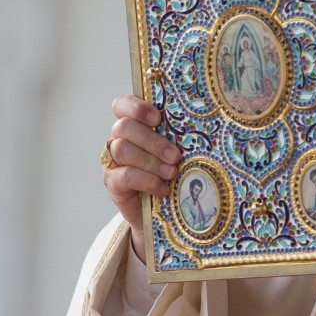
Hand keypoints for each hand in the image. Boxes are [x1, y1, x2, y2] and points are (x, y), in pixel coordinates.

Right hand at [104, 95, 181, 262]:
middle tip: (175, 156)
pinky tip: (162, 188)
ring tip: (171, 173)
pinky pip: (124, 175)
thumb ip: (177, 136)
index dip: (136, 107)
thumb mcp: (174, 150)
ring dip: (151, 161)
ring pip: (122, 149)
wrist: (157, 211)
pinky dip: (146, 181)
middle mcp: (118, 139)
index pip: (122, 104)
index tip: (158, 118)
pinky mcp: (112, 182)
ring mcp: (112, 161)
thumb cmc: (169, 172)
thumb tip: (203, 125)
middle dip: (153, 141)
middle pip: (123, 127)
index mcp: (133, 124)